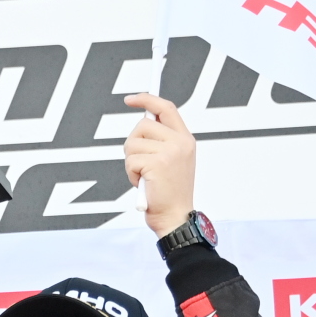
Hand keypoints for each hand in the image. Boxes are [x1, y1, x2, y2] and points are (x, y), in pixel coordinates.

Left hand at [122, 93, 196, 235]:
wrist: (175, 217)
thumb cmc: (169, 193)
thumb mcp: (173, 161)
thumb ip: (163, 140)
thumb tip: (144, 121)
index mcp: (185, 139)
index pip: (166, 108)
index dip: (147, 99)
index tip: (131, 99)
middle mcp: (180, 142)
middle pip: (142, 125)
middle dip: (134, 145)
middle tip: (142, 164)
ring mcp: (169, 152)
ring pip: (132, 143)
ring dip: (132, 162)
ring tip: (145, 177)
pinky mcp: (156, 163)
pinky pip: (130, 160)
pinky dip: (131, 174)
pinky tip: (143, 184)